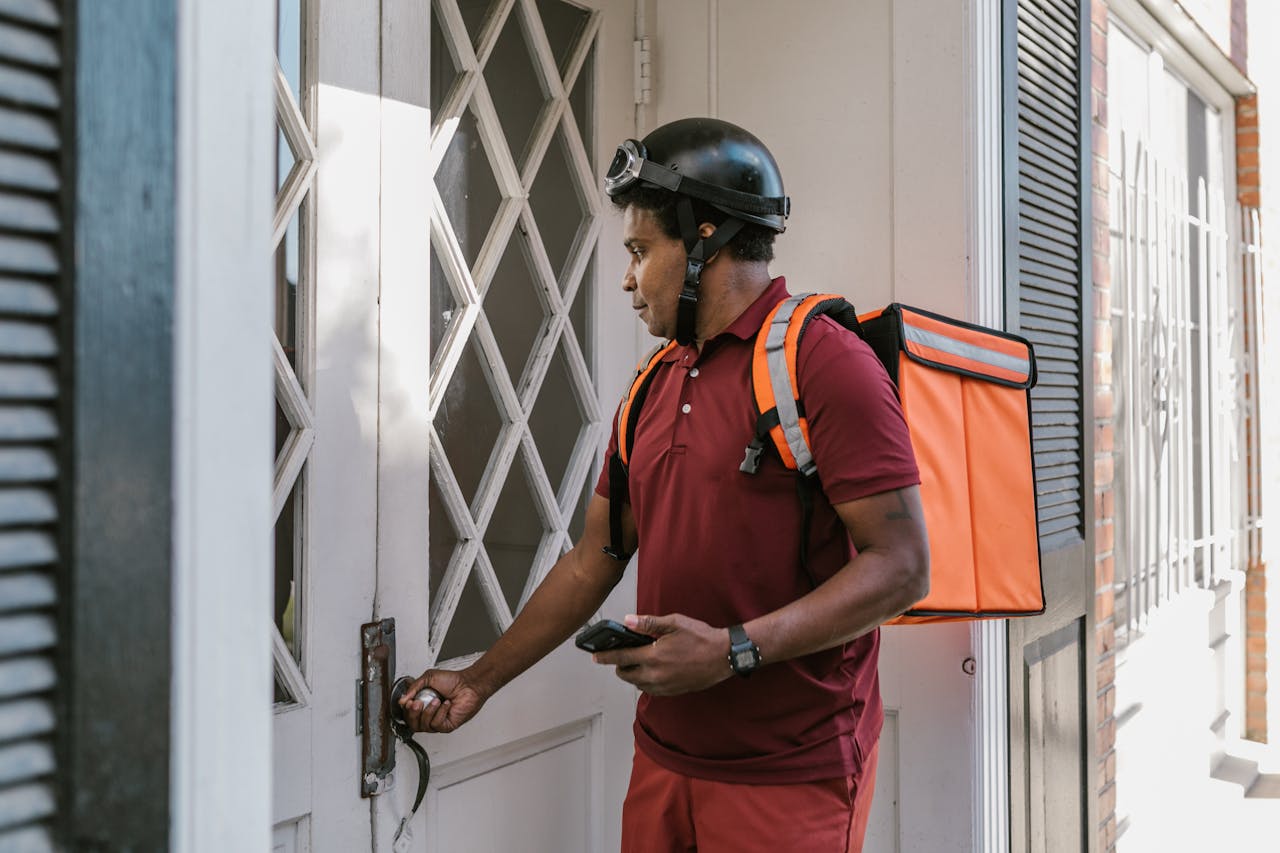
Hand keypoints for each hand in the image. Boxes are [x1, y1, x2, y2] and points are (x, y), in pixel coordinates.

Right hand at [397, 667, 490, 733]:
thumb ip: (413, 688)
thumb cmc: (453, 681)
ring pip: (423, 726)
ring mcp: (437, 721)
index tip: (408, 702)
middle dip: (413, 714)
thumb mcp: (428, 678)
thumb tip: (402, 700)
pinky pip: (437, 725)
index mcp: (422, 704)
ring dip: (428, 712)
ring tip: (436, 700)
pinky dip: (440, 713)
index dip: (406, 710)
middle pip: (412, 724)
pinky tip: (446, 704)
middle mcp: (428, 714)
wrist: (468, 684)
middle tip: (417, 703)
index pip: (407, 714)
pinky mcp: (446, 726)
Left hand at [591, 613, 731, 695]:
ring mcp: (664, 685)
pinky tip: (653, 669)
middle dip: (619, 666)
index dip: (605, 657)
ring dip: (633, 673)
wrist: (723, 656)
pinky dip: (646, 680)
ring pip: (637, 683)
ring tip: (638, 660)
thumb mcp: (674, 623)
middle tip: (622, 655)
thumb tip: (627, 621)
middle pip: (626, 674)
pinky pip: (650, 688)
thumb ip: (648, 624)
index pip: (621, 658)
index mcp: (654, 656)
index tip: (595, 656)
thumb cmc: (701, 637)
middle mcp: (656, 674)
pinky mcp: (672, 691)